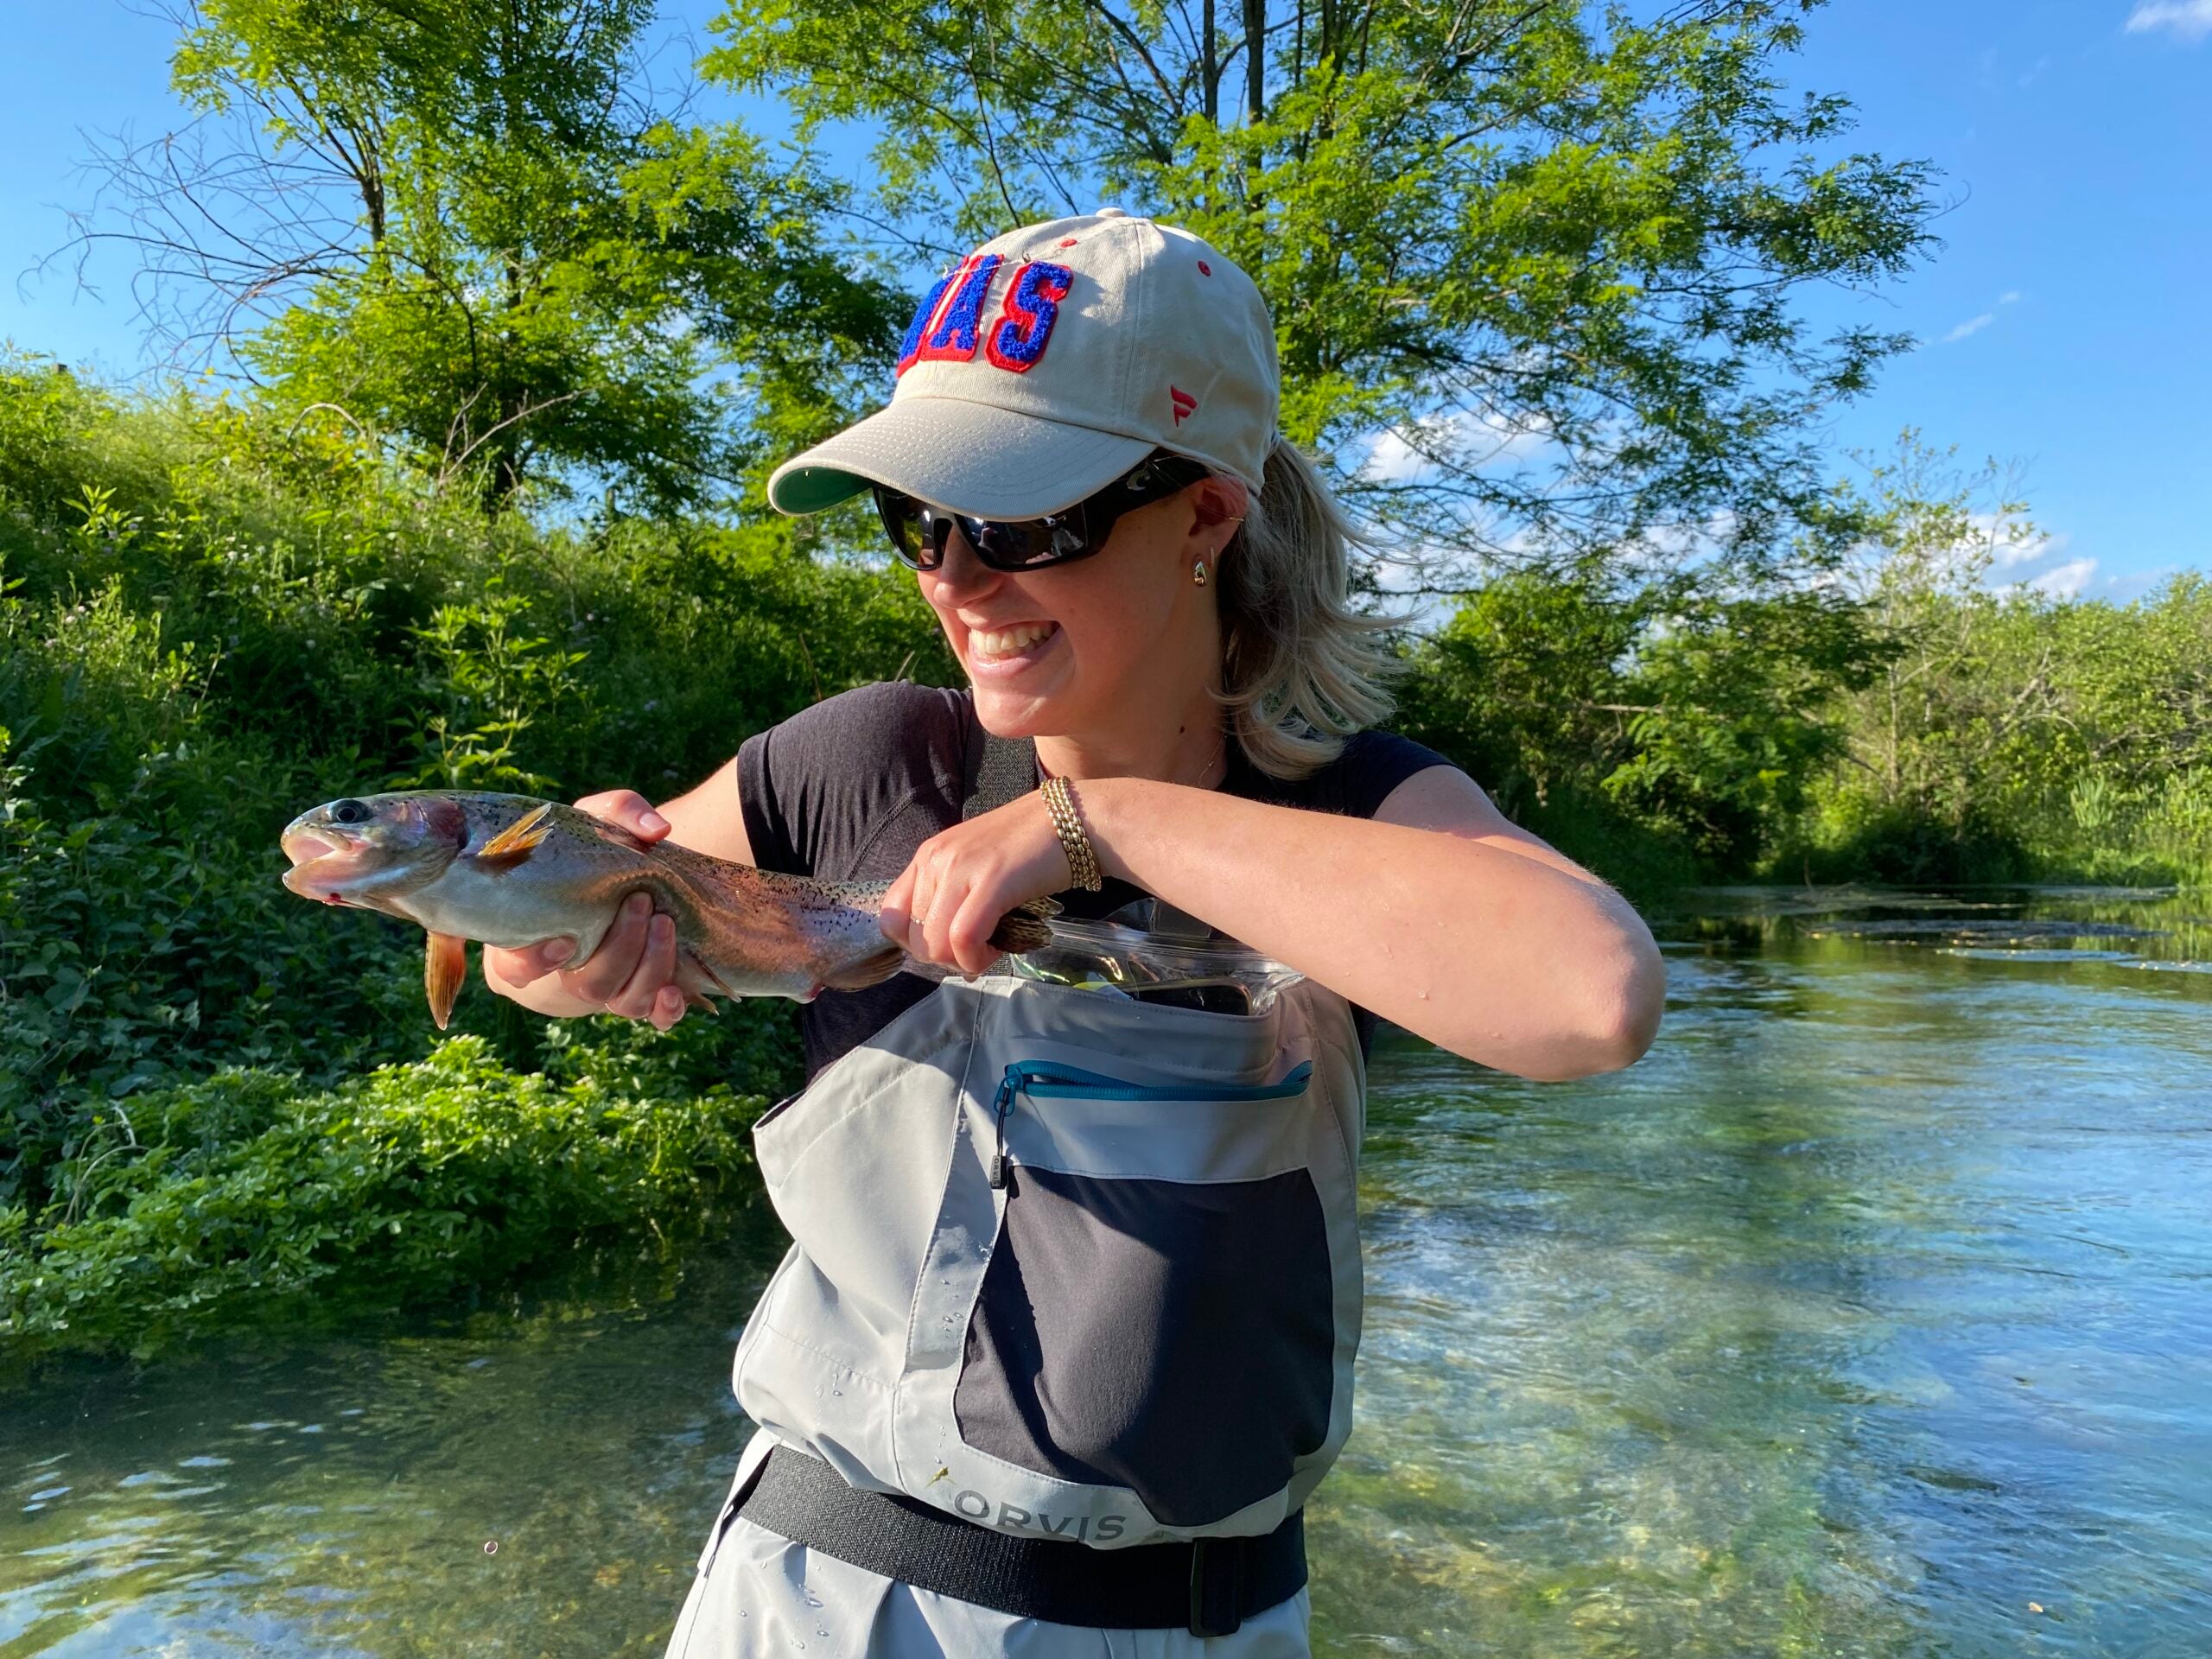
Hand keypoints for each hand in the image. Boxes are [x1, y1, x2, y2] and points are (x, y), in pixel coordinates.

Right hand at [483, 790, 689, 1029]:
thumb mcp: (596, 823)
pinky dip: (666, 1010)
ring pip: (623, 1001)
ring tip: (665, 924)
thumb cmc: (593, 854)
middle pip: (587, 985)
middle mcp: (569, 972)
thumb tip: (655, 830)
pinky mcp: (645, 992)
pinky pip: (654, 1017)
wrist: (627, 877)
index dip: (534, 962)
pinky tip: (677, 992)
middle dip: (619, 949)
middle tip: (641, 904)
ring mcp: (609, 986)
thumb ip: (620, 812)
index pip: (515, 969)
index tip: (563, 939)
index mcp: (533, 939)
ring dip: (649, 968)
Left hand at [879, 792, 1076, 977]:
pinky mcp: (991, 881)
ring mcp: (961, 868)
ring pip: (935, 943)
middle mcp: (936, 859)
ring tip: (992, 947)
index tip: (948, 946)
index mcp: (928, 855)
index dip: (916, 945)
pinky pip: (964, 938)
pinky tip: (998, 949)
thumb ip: (953, 896)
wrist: (1076, 819)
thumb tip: (946, 950)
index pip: (891, 917)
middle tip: (977, 950)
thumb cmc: (1031, 847)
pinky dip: (977, 958)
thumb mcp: (976, 864)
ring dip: (964, 960)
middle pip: (915, 939)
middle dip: (944, 958)